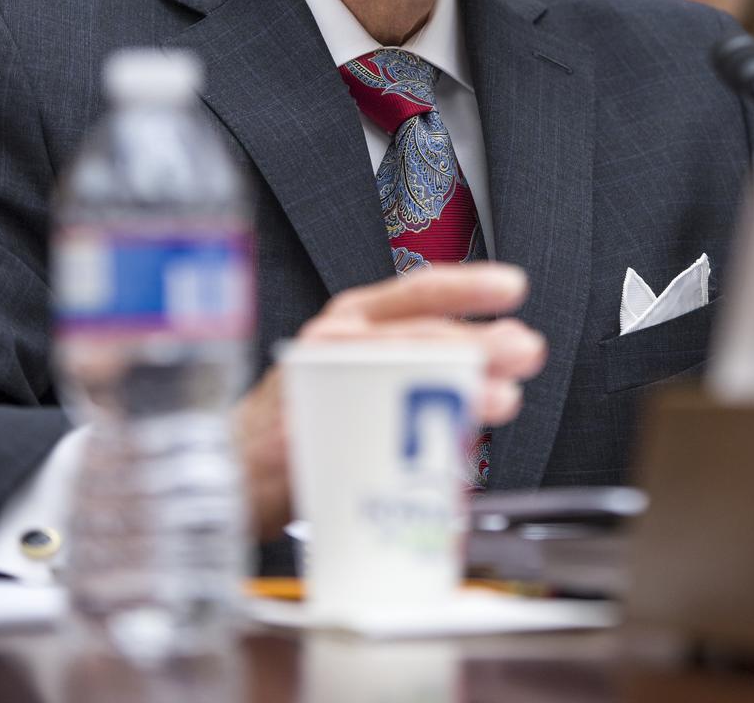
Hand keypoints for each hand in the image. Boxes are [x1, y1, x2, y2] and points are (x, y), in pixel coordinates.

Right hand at [234, 263, 545, 540]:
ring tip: (500, 399)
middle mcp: (335, 341)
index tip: (513, 287)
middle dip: (478, 341)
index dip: (468, 287)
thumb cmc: (303, 418)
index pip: (417, 291)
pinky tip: (442, 455)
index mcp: (353, 319)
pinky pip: (358, 432)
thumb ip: (414, 368)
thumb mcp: (358, 372)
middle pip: (416, 333)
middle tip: (523, 350)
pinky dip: (406, 446)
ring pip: (394, 373)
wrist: (230, 467)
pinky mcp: (296, 431)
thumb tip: (494, 378)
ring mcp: (314, 383)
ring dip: (456, 387)